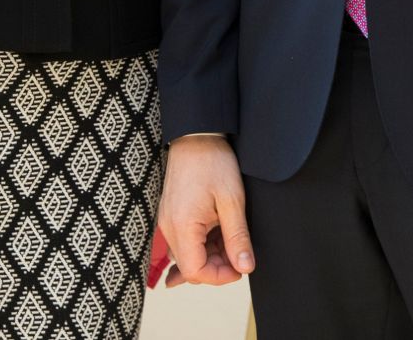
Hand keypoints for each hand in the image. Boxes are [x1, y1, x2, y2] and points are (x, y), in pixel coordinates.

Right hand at [156, 134, 254, 285]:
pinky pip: (184, 240)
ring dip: (210, 255)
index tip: (240, 267)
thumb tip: (245, 267)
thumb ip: (237, 237)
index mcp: (182, 226)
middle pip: (190, 267)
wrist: (196, 136)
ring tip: (230, 238)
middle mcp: (169, 227)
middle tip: (239, 252)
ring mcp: (167, 221)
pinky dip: (201, 244)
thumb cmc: (213, 163)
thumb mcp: (232, 201)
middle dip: (217, 266)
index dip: (219, 277)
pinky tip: (215, 238)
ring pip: (188, 255)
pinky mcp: (171, 214)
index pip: (195, 272)